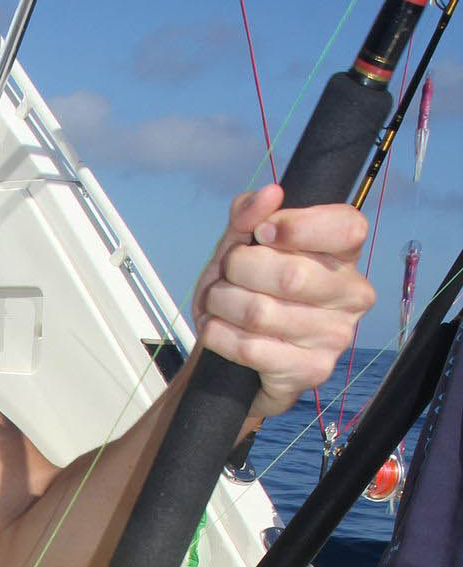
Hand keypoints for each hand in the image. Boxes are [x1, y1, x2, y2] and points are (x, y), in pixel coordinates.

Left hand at [191, 184, 372, 416]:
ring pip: (262, 312)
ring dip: (222, 303)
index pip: (347, 228)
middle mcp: (351, 295)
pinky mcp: (312, 372)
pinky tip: (216, 330)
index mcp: (344, 255)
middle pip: (291, 274)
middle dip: (240, 269)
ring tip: (217, 303)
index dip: (298, 226)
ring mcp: (335, 337)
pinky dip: (219, 335)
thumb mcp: (240, 247)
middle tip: (227, 275)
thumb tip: (269, 194)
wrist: (234, 359)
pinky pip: (251, 348)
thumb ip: (249, 215)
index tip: (263, 233)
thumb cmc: (246, 293)